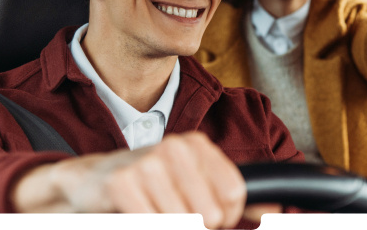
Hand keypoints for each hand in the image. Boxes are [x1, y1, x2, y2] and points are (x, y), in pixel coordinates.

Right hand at [12, 132, 265, 228]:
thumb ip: (232, 197)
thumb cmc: (147, 184)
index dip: (223, 219)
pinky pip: (154, 224)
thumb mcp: (192, 182)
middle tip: (172, 214)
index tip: (206, 217)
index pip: (234, 196)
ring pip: (184, 224)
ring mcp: (148, 163)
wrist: (91, 181)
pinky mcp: (123, 184)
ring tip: (154, 214)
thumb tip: (275, 212)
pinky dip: (147, 225)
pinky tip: (136, 215)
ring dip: (169, 226)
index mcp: (197, 145)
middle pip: (211, 216)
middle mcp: (176, 148)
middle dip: (195, 227)